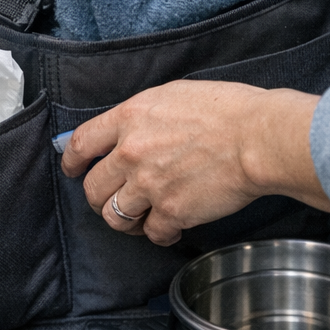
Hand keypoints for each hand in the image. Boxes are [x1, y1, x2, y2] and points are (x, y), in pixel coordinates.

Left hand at [60, 81, 329, 245]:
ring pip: (114, 216)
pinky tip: (174, 227)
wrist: (258, 138)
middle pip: (93, 188)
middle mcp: (130, 152)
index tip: (73, 169)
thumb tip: (128, 129)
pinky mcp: (171, 212)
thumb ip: (143, 115)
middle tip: (114, 199)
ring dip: (125, 220)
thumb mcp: (174, 95)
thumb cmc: (228, 110)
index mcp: (129, 117)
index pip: (81, 143)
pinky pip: (152, 233)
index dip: (71, 161)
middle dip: (100, 198)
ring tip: (142, 217)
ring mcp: (148, 185)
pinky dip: (161, 234)